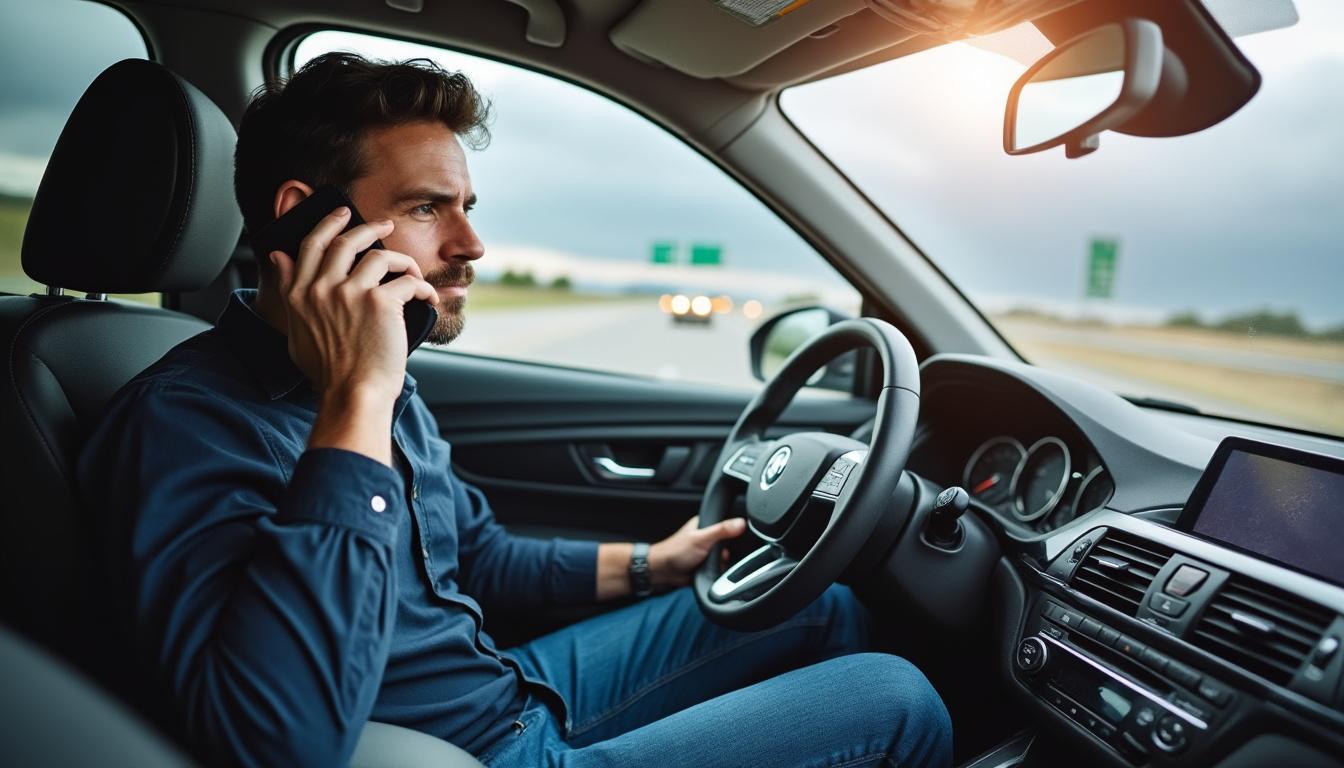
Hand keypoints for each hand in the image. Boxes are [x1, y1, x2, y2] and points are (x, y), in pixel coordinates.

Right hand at [269, 207, 436, 404]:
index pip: (311, 245)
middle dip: (368, 227)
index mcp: (300, 294)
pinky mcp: (381, 302)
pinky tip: (428, 299)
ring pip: (381, 256)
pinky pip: (408, 280)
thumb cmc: (329, 372)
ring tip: (411, 269)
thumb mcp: (296, 330)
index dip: (328, 224)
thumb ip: (289, 291)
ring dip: (402, 260)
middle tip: (385, 225)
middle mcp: (322, 288)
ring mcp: (351, 293)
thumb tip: (279, 257)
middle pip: (346, 241)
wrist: (353, 394)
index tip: (342, 214)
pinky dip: (422, 288)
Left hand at [648, 515, 747, 588]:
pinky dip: (717, 570)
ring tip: (711, 564)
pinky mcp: (705, 564)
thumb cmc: (675, 552)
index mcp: (704, 524)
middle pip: (727, 543)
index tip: (729, 541)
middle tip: (717, 556)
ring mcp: (705, 551)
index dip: (732, 533)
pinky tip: (711, 571)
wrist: (663, 572)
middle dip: (725, 552)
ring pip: (724, 557)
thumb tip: (741, 523)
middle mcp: (706, 536)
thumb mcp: (702, 539)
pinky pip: (718, 567)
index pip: (726, 524)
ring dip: (721, 563)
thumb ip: (722, 530)